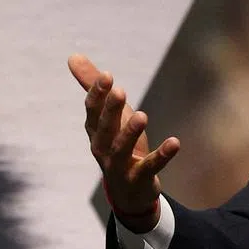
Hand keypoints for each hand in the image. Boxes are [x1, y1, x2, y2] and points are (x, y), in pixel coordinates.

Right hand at [68, 54, 179, 231]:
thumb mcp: (111, 115)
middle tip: (120, 91)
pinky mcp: (138, 179)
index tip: (107, 76)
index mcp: (96, 130)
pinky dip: (162, 156)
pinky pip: (149, 167)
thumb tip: (73, 56)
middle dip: (110, 110)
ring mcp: (119, 165)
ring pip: (120, 149)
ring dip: (130, 133)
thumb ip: (94, 87)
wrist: (128, 191)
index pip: (92, 110)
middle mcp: (102, 148)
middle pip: (104, 128)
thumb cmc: (118, 144)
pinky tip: (175, 142)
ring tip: (143, 115)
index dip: (97, 94)